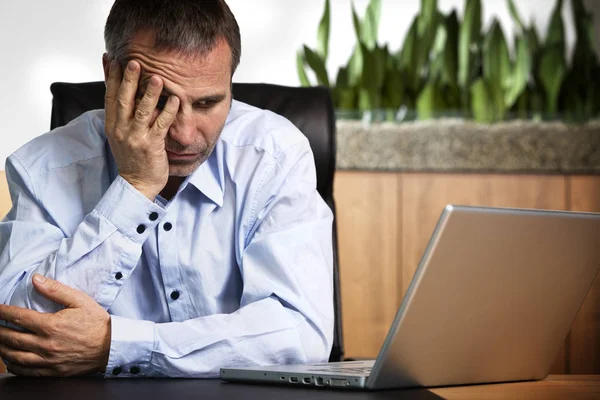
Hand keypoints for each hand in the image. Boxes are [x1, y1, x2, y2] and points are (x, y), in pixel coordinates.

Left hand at [0, 274, 110, 376]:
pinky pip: (26, 371)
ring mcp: (48, 360)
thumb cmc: (97, 322)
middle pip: (11, 338)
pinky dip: (13, 366)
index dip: (3, 312)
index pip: (18, 317)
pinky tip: (10, 360)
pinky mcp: (52, 371)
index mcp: (51, 325)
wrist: (112, 346)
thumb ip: (56, 290)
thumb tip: (36, 279)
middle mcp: (46, 344)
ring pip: (14, 357)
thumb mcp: (80, 300)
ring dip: (1, 348)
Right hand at [104, 59, 179, 199]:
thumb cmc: (132, 158)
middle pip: (123, 100)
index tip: (112, 58)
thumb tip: (122, 93)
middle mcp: (121, 130)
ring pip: (142, 111)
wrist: (137, 184)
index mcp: (112, 125)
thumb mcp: (120, 135)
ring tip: (157, 78)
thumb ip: (121, 115)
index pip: (109, 96)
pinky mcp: (151, 146)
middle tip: (134, 62)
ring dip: (149, 94)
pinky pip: (160, 126)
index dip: (110, 77)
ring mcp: (136, 138)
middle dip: (128, 80)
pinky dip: (168, 112)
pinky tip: (175, 100)